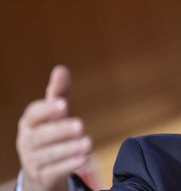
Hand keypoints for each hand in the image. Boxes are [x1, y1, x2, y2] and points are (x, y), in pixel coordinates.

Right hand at [16, 65, 91, 190]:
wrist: (41, 167)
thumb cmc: (49, 130)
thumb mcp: (54, 112)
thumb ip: (58, 92)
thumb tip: (61, 68)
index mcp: (30, 122)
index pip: (34, 114)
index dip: (48, 109)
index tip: (64, 105)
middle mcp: (28, 141)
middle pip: (41, 136)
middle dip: (60, 130)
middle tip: (80, 125)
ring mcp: (33, 160)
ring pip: (49, 155)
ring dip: (69, 149)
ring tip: (88, 143)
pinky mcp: (43, 176)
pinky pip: (54, 172)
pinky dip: (69, 165)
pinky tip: (84, 159)